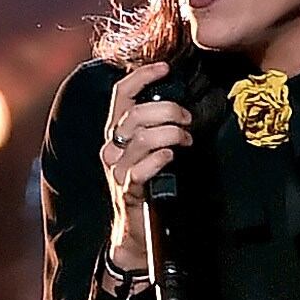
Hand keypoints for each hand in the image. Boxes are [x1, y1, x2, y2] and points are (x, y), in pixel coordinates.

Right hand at [101, 61, 191, 271]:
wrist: (136, 231)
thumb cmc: (148, 185)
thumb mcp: (148, 150)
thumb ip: (156, 126)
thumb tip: (181, 102)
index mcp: (116, 133)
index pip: (121, 94)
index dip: (141, 76)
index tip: (164, 68)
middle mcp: (112, 149)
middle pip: (134, 115)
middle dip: (167, 110)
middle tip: (187, 119)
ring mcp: (117, 170)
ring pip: (140, 139)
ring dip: (170, 133)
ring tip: (186, 140)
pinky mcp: (127, 191)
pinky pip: (140, 169)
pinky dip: (159, 159)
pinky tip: (172, 158)